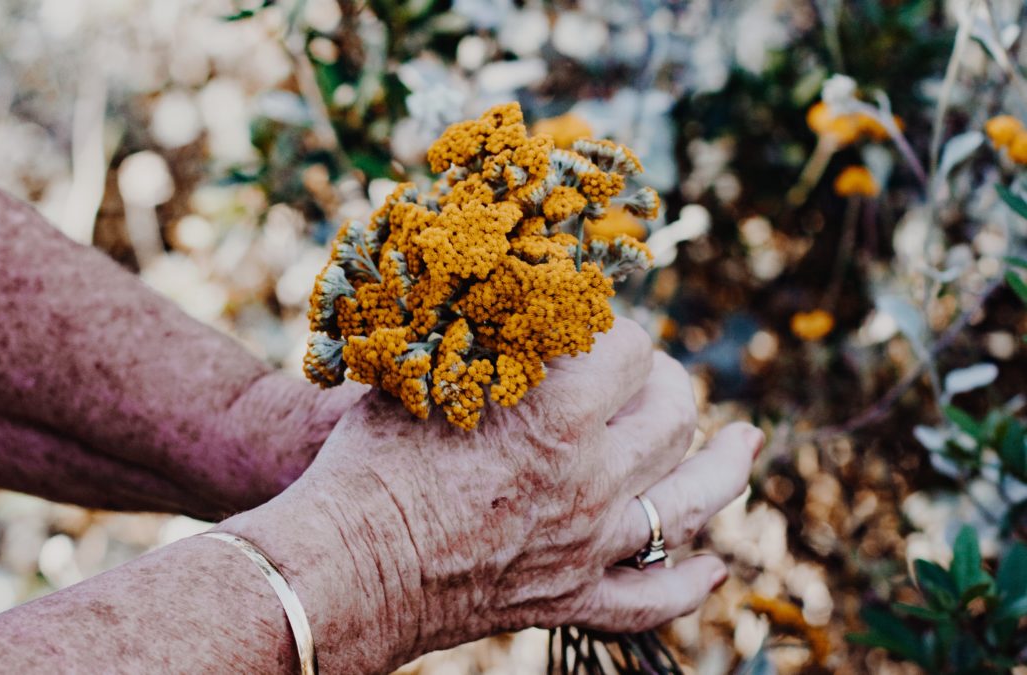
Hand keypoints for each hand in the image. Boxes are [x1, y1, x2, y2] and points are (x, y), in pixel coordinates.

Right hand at [224, 318, 761, 671]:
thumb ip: (483, 340)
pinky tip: (717, 564)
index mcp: (558, 415)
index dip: (618, 328)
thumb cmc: (369, 463)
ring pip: (693, 502)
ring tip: (747, 444)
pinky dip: (692, 580)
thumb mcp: (426, 378)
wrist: (341, 568)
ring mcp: (590, 547)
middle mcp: (592, 479)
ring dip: (726, 467)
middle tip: (652, 373)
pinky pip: (655, 597)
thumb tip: (514, 293)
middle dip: (669, 380)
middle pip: (675, 415)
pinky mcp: (572, 599)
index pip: (630, 348)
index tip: (599, 326)